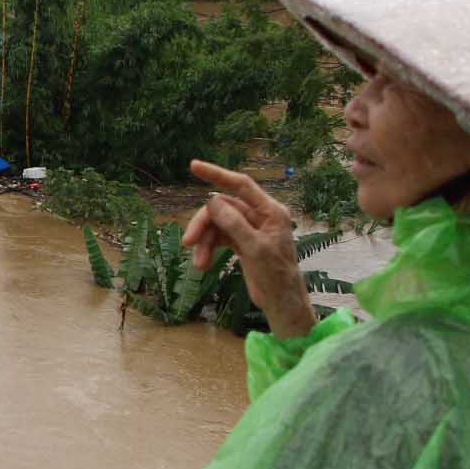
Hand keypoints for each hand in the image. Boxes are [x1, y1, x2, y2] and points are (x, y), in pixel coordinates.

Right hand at [181, 160, 315, 337]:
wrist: (281, 302)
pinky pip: (219, 238)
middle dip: (204, 224)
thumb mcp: (255, 249)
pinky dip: (209, 249)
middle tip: (188, 242)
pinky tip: (203, 264)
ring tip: (199, 264)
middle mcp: (260, 216)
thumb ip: (234, 223)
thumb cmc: (276, 276)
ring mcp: (250, 229)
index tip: (193, 165)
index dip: (217, 174)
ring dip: (204, 242)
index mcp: (270, 211)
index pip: (241, 185)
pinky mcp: (242, 242)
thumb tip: (212, 200)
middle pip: (223, 209)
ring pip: (218, 225)